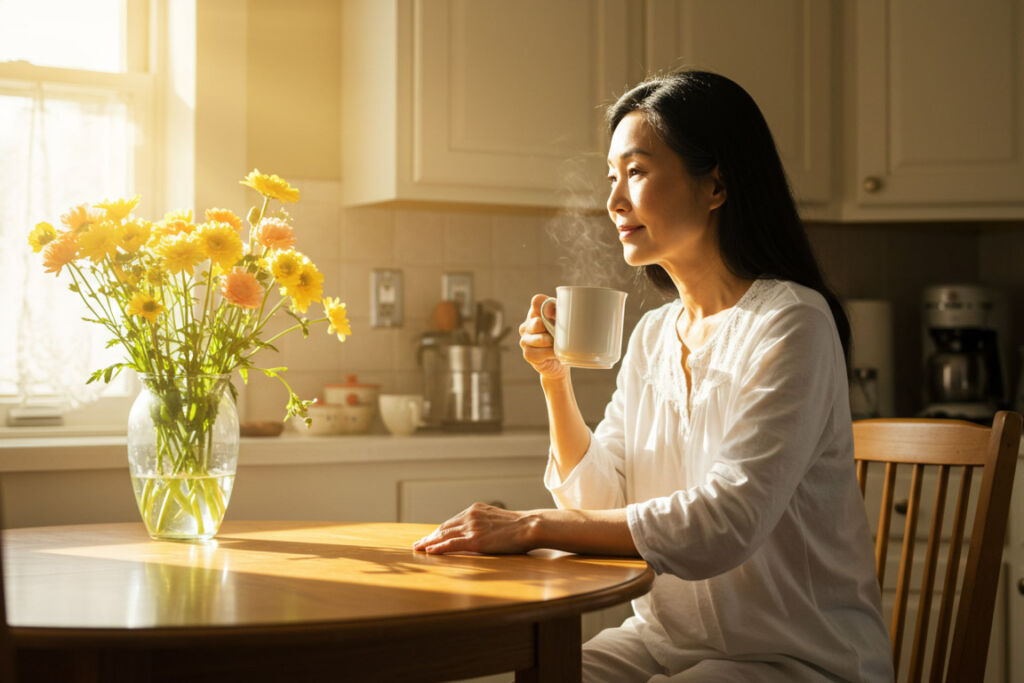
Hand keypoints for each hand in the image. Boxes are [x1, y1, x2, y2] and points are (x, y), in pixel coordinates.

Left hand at [412, 502, 539, 554]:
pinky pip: (451, 544)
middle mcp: (470, 516)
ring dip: (429, 542)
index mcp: (475, 510)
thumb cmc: (520, 526)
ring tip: (418, 548)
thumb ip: (485, 522)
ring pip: (444, 535)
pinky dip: (438, 547)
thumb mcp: (498, 518)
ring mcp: (471, 527)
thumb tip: (481, 531)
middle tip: (418, 543)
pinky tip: (429, 551)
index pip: (452, 522)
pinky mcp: (475, 540)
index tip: (430, 536)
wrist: (530, 526)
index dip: (439, 530)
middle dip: (430, 536)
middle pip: (444, 527)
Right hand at [519, 293, 568, 380]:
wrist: (562, 360)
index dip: (547, 305)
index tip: (557, 313)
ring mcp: (525, 340)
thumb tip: (551, 310)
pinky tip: (555, 353)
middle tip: (559, 333)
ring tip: (558, 344)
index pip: (537, 301)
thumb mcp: (565, 323)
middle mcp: (527, 325)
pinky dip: (549, 353)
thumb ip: (559, 312)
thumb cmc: (564, 337)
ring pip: (538, 339)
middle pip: (536, 322)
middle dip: (550, 328)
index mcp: (536, 312)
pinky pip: (537, 352)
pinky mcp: (528, 354)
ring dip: (551, 342)